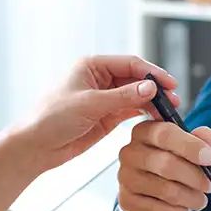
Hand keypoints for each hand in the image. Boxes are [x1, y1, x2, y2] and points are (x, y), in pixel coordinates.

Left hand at [13, 55, 179, 171]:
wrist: (37, 146)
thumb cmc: (51, 119)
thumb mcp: (90, 104)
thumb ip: (123, 96)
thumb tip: (150, 87)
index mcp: (92, 66)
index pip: (130, 64)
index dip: (152, 73)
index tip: (170, 84)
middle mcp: (101, 79)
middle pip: (137, 79)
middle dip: (156, 88)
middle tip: (174, 100)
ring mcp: (106, 98)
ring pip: (137, 95)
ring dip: (153, 102)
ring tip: (169, 112)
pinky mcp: (108, 115)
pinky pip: (133, 110)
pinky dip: (146, 113)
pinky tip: (157, 118)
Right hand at [117, 119, 210, 210]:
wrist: (149, 195)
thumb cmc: (171, 164)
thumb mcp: (186, 149)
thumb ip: (198, 140)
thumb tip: (207, 134)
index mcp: (145, 132)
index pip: (165, 134)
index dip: (190, 146)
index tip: (210, 158)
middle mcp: (130, 152)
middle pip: (166, 164)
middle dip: (195, 177)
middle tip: (210, 186)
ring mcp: (126, 178)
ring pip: (166, 190)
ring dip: (190, 198)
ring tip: (200, 200)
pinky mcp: (127, 201)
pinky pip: (159, 210)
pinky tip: (182, 209)